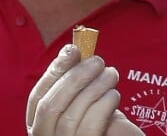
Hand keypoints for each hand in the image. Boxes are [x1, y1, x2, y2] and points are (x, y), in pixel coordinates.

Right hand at [26, 44, 143, 134]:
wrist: (120, 135)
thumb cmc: (102, 117)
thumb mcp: (86, 97)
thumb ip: (76, 80)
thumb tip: (71, 50)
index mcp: (41, 124)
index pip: (36, 98)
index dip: (54, 71)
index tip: (72, 49)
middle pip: (50, 107)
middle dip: (75, 77)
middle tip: (98, 61)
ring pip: (70, 117)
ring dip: (94, 87)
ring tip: (111, 75)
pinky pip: (90, 127)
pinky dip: (103, 105)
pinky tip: (113, 95)